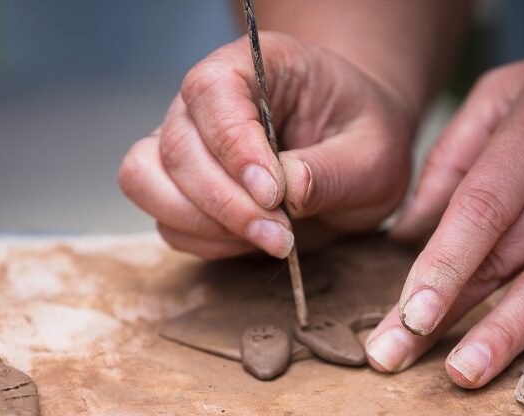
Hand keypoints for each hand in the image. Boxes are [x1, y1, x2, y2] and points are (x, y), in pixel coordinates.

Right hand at [118, 33, 413, 259]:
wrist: (354, 156)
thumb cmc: (362, 140)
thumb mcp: (374, 153)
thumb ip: (333, 170)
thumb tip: (288, 191)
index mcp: (254, 65)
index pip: (213, 93)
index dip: (234, 147)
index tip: (274, 194)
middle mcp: (205, 100)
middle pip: (176, 146)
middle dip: (226, 204)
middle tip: (282, 236)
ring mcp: (186, 143)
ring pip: (148, 182)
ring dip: (204, 225)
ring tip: (269, 240)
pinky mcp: (181, 188)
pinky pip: (166, 221)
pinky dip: (204, 241)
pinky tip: (252, 242)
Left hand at [365, 26, 523, 386]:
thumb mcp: (516, 89)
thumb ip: (455, 154)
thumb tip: (406, 227)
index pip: (472, 211)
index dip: (436, 264)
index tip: (402, 313)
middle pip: (498, 255)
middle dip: (443, 312)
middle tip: (394, 358)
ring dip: (506, 327)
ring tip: (463, 371)